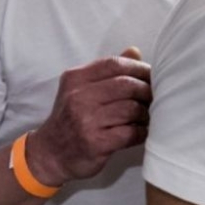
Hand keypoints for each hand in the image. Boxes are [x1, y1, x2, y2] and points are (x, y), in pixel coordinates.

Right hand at [28, 47, 151, 186]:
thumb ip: (107, 71)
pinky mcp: (96, 143)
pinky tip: (141, 131)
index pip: (113, 64)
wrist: (50, 154)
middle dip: (146, 90)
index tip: (151, 75)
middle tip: (154, 97)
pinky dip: (141, 131)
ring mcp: (86, 121)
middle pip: (126, 85)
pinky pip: (130, 133)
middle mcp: (78, 97)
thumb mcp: (80, 89)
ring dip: (145, 113)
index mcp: (75, 79)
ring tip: (147, 115)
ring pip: (131, 109)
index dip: (138, 67)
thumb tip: (135, 51)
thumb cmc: (70, 117)